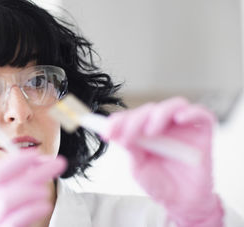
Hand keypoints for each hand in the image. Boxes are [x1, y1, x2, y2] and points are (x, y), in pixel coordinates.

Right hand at [0, 152, 66, 226]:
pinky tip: (44, 206)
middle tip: (57, 164)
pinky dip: (32, 210)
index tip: (37, 154)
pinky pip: (14, 221)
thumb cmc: (8, 219)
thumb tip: (45, 163)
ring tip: (46, 192)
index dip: (17, 160)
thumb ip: (24, 179)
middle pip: (5, 181)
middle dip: (34, 170)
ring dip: (30, 191)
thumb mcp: (12, 197)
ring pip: (5, 200)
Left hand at [101, 97, 223, 226]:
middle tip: (126, 136)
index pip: (131, 116)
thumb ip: (131, 149)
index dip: (118, 120)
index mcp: (145, 131)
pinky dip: (191, 113)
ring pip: (174, 106)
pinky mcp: (203, 133)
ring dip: (159, 114)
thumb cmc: (159, 184)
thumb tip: (118, 134)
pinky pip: (202, 115)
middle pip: (150, 110)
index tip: (106, 131)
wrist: (182, 203)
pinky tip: (180, 118)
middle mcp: (164, 125)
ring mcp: (183, 127)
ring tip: (150, 131)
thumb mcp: (139, 168)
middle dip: (134, 120)